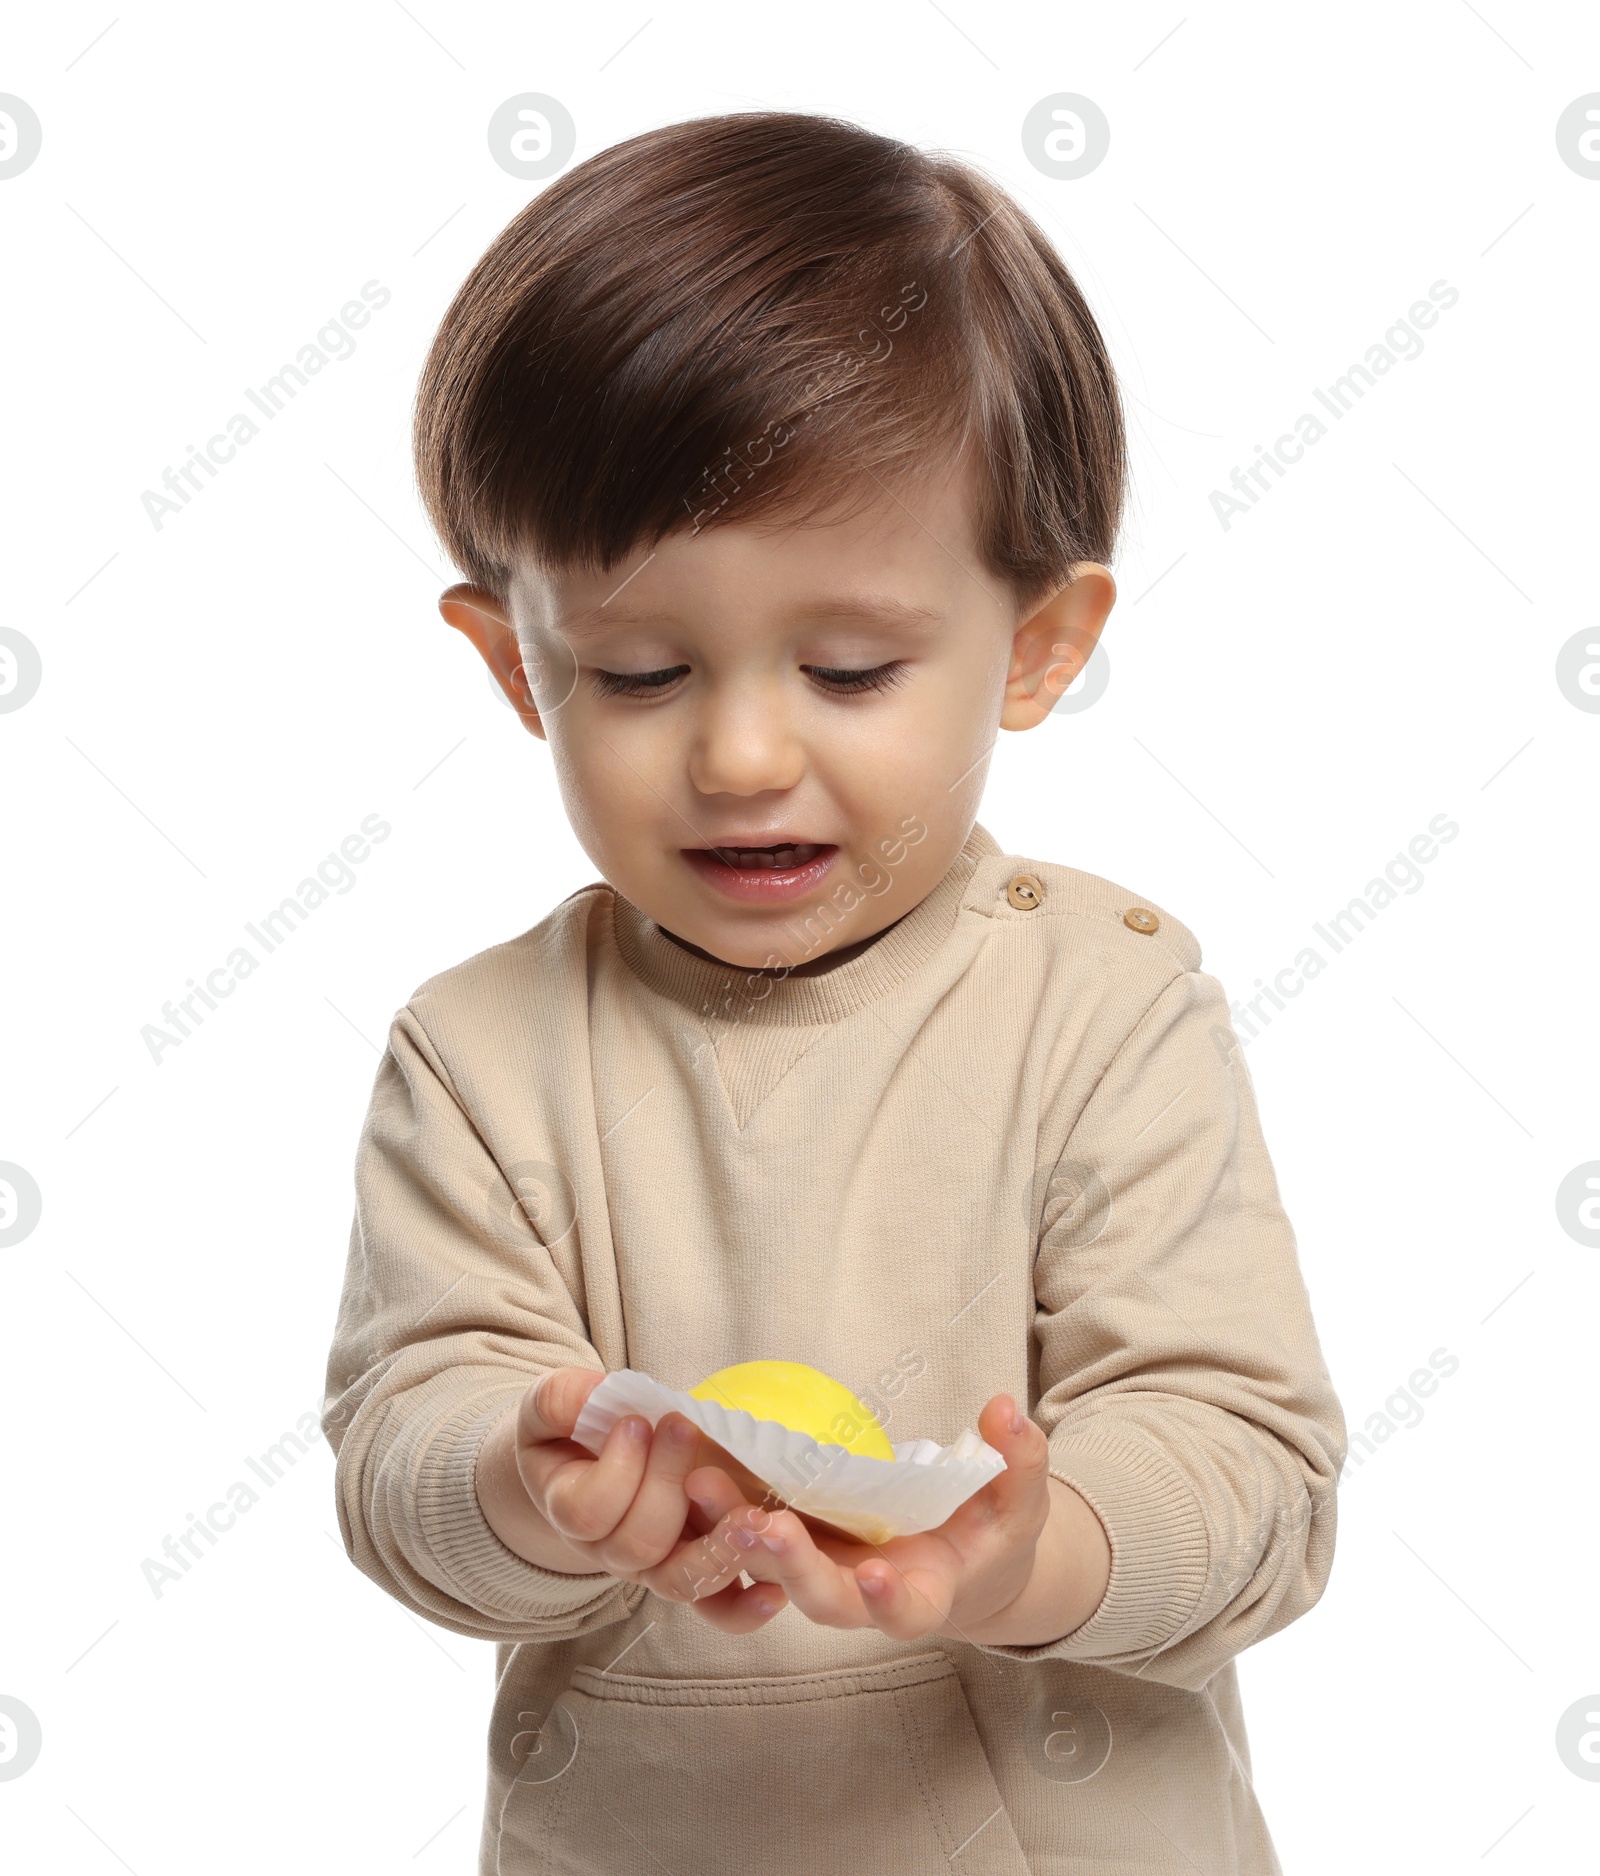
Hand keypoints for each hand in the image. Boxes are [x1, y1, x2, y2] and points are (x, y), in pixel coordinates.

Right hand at [475, 1367, 788, 1633]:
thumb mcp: (554, 1406)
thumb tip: (593, 1396)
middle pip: (639, 1543)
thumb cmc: (573, 1429)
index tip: (636, 1422)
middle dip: (667, 1482)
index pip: (586, 1513)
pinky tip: (774, 1590)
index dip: (615, 1470)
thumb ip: (562, 1400)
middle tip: (683, 1427)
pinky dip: (744, 1607)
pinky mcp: (696, 1572)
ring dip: (718, 1550)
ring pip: (680, 1580)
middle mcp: (612, 1550)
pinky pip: (717, 1609)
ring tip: (751, 1517)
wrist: (590, 1464)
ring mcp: (656, 1567)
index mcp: (571, 1510)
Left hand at [685, 1394, 1110, 1645]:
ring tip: (705, 1488)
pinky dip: (724, 1509)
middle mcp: (864, 1596)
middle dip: (789, 1567)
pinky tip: (693, 1465)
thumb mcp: (1021, 1500)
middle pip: (821, 1600)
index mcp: (925, 1596)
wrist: (962, 1561)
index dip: (887, 1602)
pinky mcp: (798, 1542)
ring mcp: (826, 1571)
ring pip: (772, 1572)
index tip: (874, 1576)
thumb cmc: (994, 1532)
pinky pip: (755, 1535)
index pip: (905, 1613)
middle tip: (759, 1526)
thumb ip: (1019, 1461)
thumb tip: (1003, 1410)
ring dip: (737, 1536)